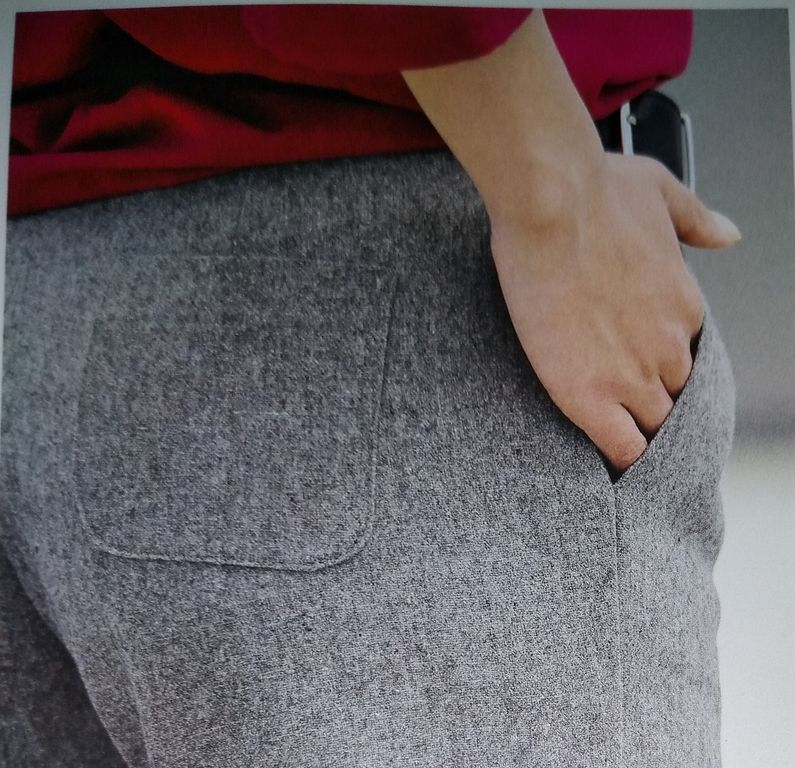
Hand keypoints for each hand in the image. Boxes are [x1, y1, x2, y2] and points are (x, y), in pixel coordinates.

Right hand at [401, 9, 740, 471]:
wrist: (554, 203)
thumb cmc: (597, 191)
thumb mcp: (662, 190)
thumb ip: (698, 219)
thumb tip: (728, 232)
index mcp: (683, 307)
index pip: (684, 358)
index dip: (658, 364)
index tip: (634, 363)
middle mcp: (667, 346)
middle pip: (670, 396)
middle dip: (646, 396)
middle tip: (610, 391)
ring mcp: (630, 374)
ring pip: (651, 426)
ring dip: (631, 425)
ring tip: (604, 424)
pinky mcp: (588, 394)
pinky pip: (621, 449)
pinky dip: (618, 455)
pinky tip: (604, 454)